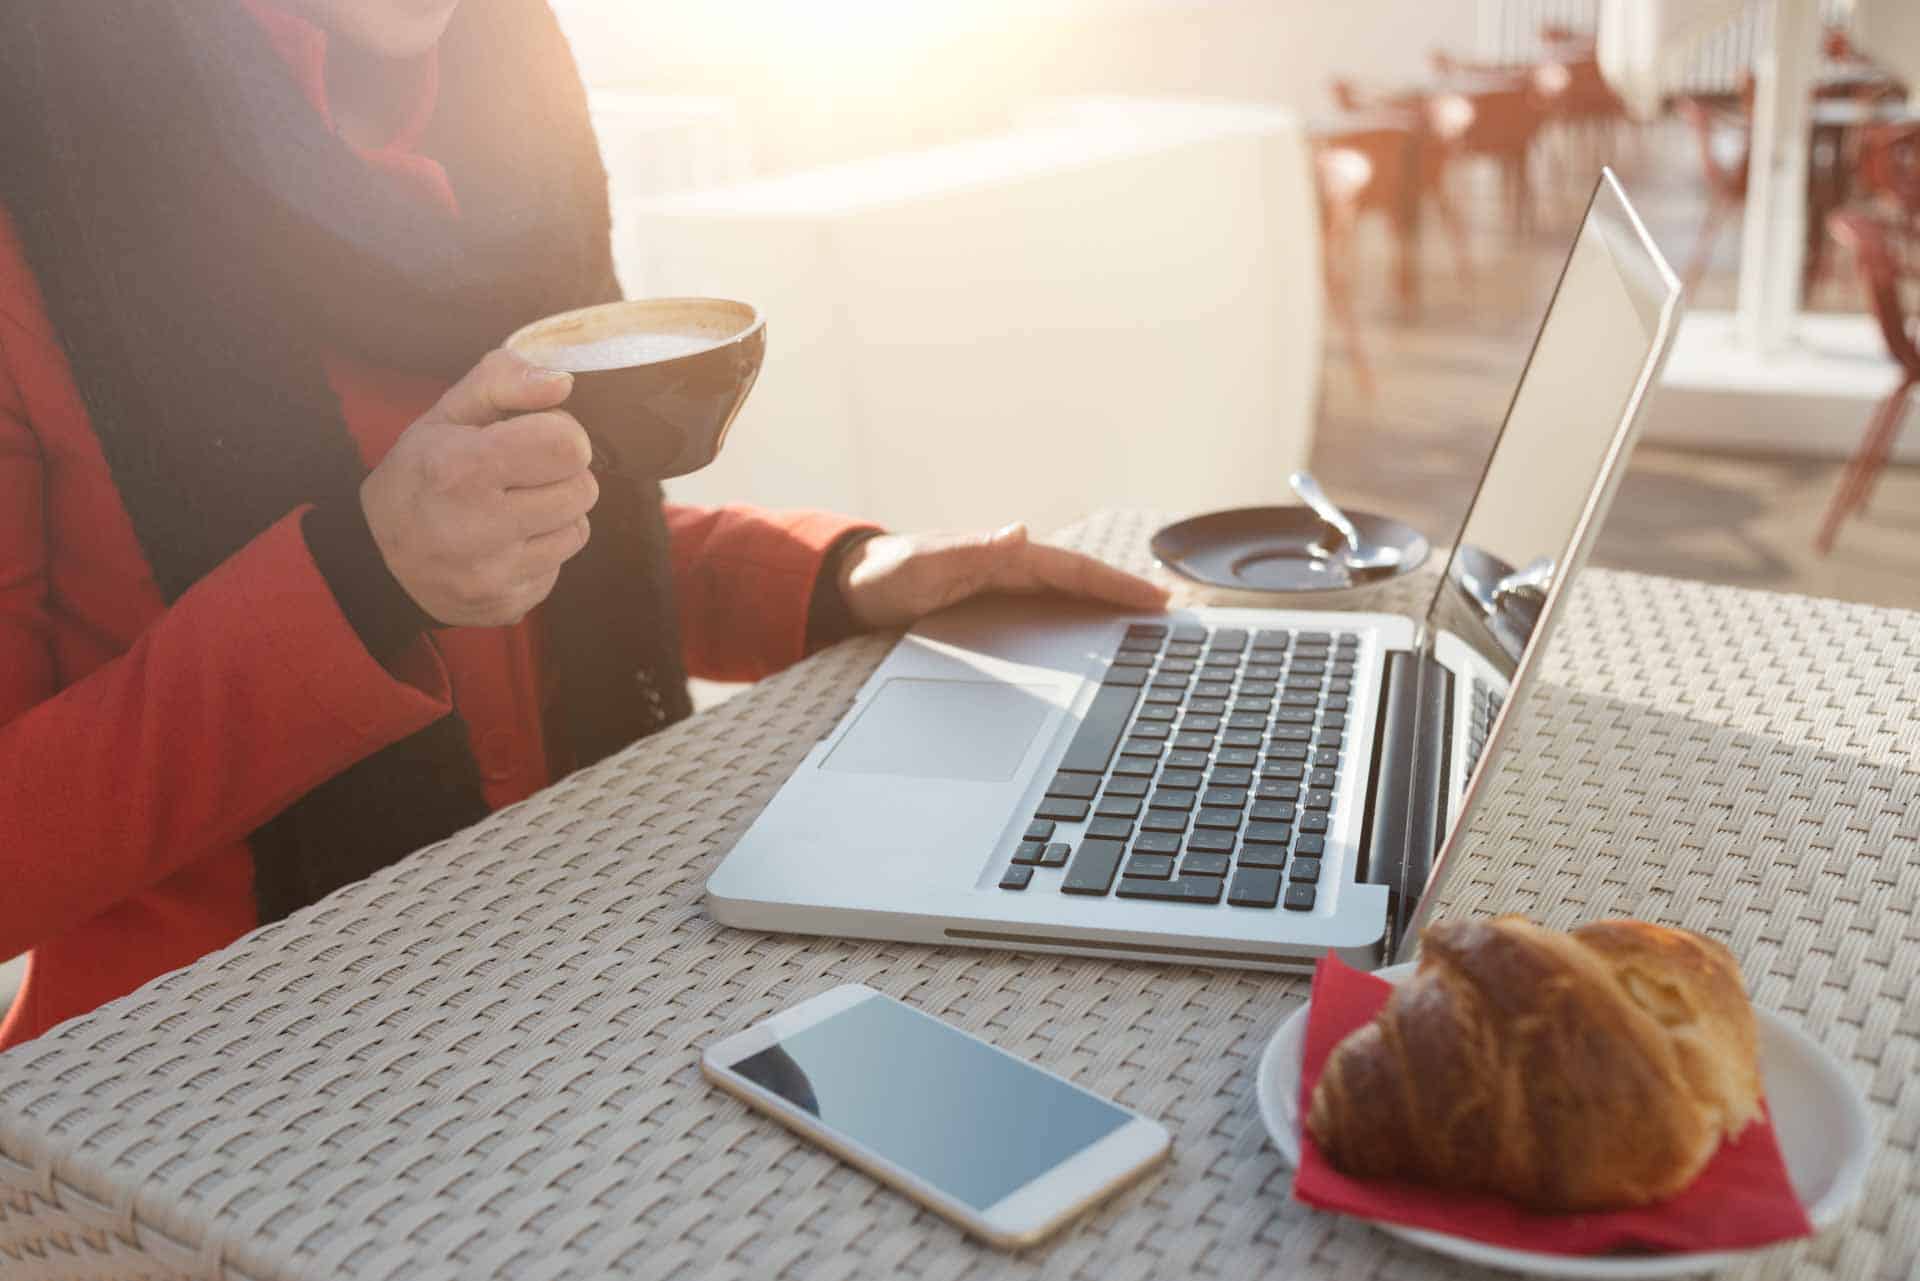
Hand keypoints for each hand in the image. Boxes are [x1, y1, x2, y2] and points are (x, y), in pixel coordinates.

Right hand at [361, 349, 597, 626]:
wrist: (374, 556)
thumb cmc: (420, 472)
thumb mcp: (447, 413)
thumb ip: (504, 380)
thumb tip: (563, 382)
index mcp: (461, 468)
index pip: (568, 445)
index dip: (560, 434)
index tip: (534, 437)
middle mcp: (476, 528)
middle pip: (583, 489)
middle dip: (560, 474)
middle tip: (522, 474)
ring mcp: (492, 576)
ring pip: (578, 530)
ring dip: (556, 514)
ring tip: (513, 508)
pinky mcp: (506, 607)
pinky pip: (559, 568)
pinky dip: (541, 551)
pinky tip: (505, 543)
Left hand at [837, 523, 1170, 629]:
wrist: (853, 588)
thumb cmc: (886, 573)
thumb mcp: (925, 561)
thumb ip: (970, 548)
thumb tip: (1021, 530)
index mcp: (1003, 556)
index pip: (1072, 569)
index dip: (1115, 583)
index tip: (1154, 598)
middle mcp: (1010, 567)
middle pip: (1080, 583)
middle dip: (1125, 596)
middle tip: (1171, 616)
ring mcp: (1003, 588)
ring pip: (1067, 598)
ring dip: (1106, 610)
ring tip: (1148, 630)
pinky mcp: (993, 608)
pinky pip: (1045, 613)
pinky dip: (1076, 621)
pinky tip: (1094, 642)